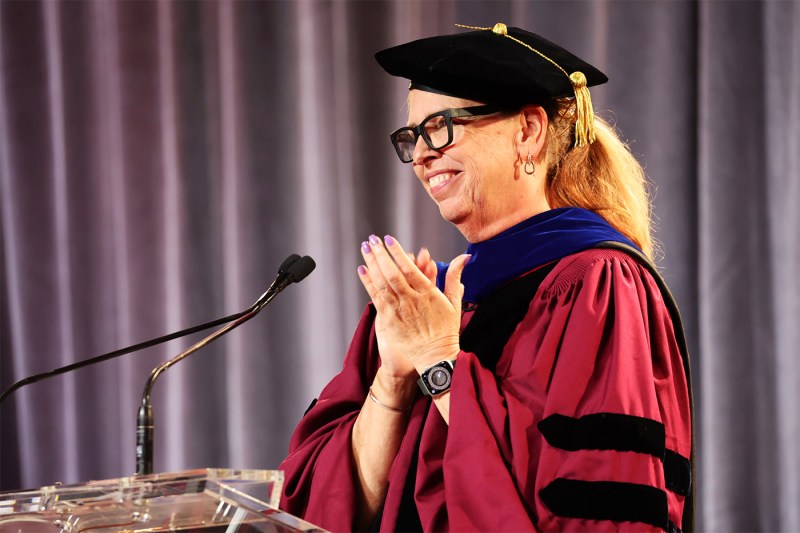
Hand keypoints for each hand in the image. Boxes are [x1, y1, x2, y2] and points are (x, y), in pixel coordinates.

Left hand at [357, 235, 469, 380]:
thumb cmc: (446, 330)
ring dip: (372, 264)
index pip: (410, 269)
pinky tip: (362, 269)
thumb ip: (455, 277)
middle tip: (372, 240)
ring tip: (365, 248)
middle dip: (381, 254)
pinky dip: (368, 283)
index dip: (398, 253)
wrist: (435, 358)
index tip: (389, 240)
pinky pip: (376, 298)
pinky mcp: (389, 321)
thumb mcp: (455, 302)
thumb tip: (464, 257)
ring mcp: (398, 311)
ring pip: (382, 284)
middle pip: (392, 274)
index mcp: (428, 294)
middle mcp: (411, 301)